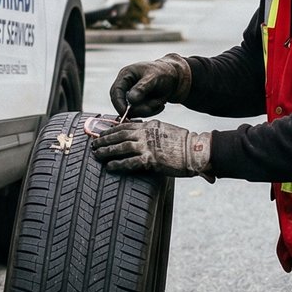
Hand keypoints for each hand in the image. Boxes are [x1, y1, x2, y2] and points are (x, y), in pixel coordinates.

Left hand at [91, 119, 212, 178]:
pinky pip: (129, 162)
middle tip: (94, 144)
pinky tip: (109, 167)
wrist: (196, 150)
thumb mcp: (166, 131)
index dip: (112, 129)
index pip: (126, 125)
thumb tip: (142, 137)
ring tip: (97, 155)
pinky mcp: (151, 160)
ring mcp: (148, 146)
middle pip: (119, 134)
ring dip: (106, 151)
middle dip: (105, 139)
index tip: (102, 132)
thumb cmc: (184, 144)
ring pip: (121, 147)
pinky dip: (118, 164)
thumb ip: (152, 133)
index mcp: (150, 125)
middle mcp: (146, 133)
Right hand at [108, 54, 191, 118]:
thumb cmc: (163, 73)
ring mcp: (131, 96)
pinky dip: (151, 111)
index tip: (126, 113)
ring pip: (132, 111)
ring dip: (147, 110)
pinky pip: (140, 113)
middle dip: (137, 109)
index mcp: (126, 75)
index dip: (119, 103)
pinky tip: (160, 104)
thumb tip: (131, 99)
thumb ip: (142, 88)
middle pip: (122, 104)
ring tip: (160, 102)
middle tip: (153, 106)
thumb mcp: (154, 78)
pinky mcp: (138, 104)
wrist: (175, 78)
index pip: (115, 91)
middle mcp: (126, 86)